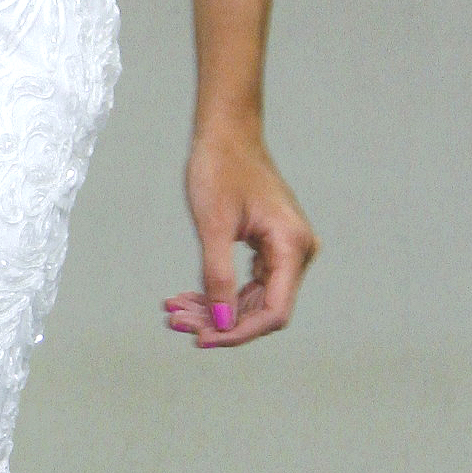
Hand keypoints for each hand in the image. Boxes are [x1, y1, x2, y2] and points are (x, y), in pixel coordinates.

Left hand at [164, 126, 317, 349]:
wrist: (226, 133)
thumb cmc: (221, 168)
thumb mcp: (213, 226)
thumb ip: (218, 276)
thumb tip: (221, 322)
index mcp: (292, 246)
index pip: (273, 312)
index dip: (238, 332)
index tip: (201, 339)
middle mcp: (297, 252)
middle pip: (261, 309)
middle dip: (219, 321)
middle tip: (176, 322)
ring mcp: (285, 251)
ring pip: (251, 299)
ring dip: (214, 309)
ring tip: (175, 312)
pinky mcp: (270, 248)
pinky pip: (247, 283)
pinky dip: (218, 292)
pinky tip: (187, 299)